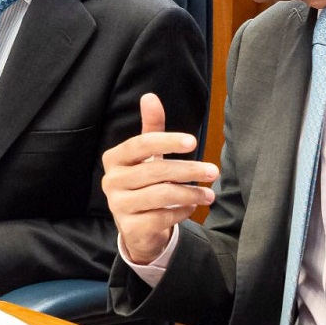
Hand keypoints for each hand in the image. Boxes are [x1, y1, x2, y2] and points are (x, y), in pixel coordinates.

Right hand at [102, 93, 217, 264]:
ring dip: (192, 193)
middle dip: (189, 170)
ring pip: (162, 195)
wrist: (138, 228)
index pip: (140, 144)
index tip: (194, 141)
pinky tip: (192, 207)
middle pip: (155, 171)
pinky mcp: (130, 228)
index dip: (167, 141)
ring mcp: (118, 206)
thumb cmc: (145, 183)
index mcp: (114, 159)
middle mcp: (111, 181)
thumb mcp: (148, 155)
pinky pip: (163, 217)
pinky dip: (182, 211)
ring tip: (210, 195)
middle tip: (214, 171)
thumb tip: (149, 96)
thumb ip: (151, 127)